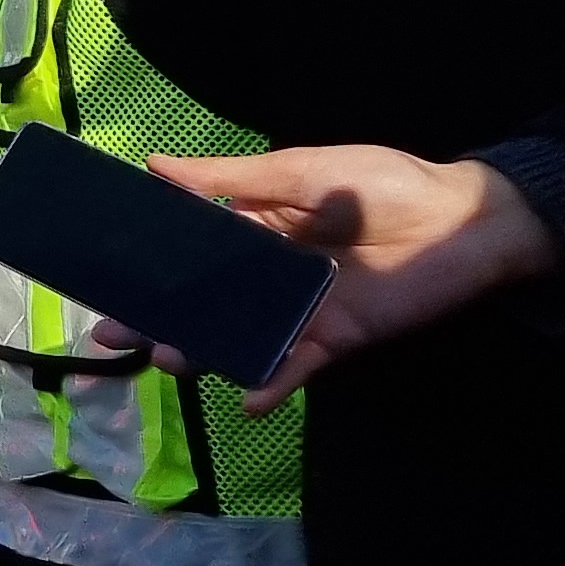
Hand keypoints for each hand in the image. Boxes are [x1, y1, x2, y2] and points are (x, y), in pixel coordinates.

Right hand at [137, 147, 554, 402]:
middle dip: (156, 319)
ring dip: (201, 352)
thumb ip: (229, 177)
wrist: (464, 220)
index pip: (190, 252)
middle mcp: (268, 276)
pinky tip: (249, 401)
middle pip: (201, 303)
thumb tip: (154, 165)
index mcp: (254, 230)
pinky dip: (274, 384)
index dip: (148, 266)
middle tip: (110, 334)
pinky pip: (296, 365)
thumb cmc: (382, 184)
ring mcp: (298, 311)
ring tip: (167, 359)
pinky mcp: (334, 339)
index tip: (100, 278)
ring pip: (237, 337)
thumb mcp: (299, 169)